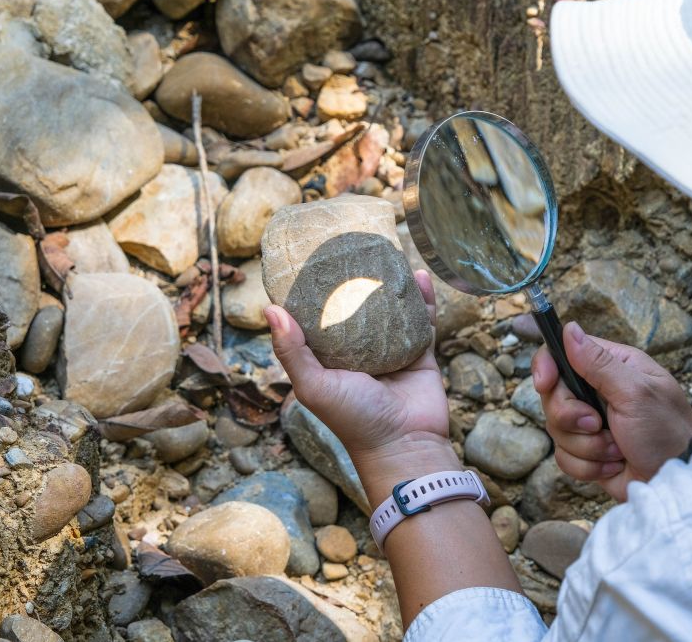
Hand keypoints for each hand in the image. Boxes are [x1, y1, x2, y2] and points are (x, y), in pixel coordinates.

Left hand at [269, 272, 523, 622]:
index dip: (316, 291)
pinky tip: (417, 275)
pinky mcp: (420, 353)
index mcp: (329, 358)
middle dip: (357, 281)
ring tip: (388, 255)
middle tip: (355, 247)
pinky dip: (421, 299)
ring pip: (390, 309)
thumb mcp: (313, 386)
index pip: (318, 318)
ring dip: (390, 284)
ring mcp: (391, 350)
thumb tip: (270, 308)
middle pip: (357, 308)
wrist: (404, 445)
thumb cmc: (353, 420)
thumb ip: (292, 350)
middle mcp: (359, 352)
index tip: (313, 260)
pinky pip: (422, 320)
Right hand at [534, 322, 691, 501]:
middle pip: (553, 396)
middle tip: (596, 424)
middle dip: (571, 417)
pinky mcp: (587, 452)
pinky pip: (564, 457)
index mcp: (612, 367)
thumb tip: (569, 329)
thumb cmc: (667, 432)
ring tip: (616, 449)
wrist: (677, 483)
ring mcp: (590, 424)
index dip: (546, 367)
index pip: (561, 354)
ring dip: (587, 446)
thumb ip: (599, 363)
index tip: (545, 383)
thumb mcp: (636, 392)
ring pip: (556, 429)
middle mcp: (597, 392)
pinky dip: (588, 465)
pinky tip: (614, 465)